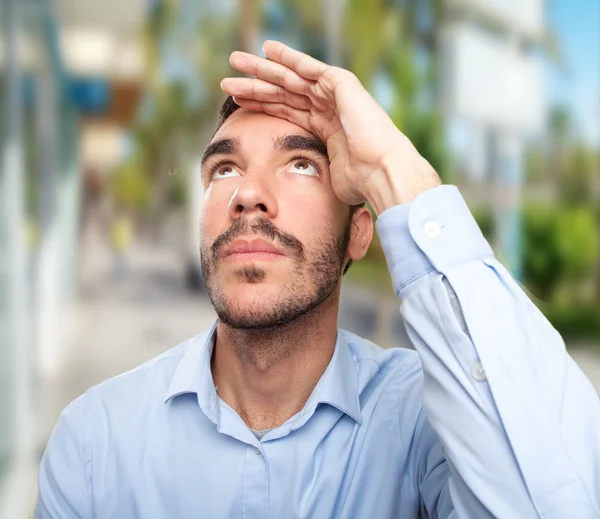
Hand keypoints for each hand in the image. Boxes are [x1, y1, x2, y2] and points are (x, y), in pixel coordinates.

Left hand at [220, 40, 440, 212]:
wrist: (380, 172)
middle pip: (282, 92)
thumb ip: (312, 173)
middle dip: (254, 85)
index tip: (236, 102)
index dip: (261, 104)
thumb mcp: (326, 177)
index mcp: (323, 128)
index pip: (285, 111)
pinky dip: (288, 56)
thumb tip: (295, 197)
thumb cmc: (359, 183)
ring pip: (289, 78)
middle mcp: (327, 108)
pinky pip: (308, 66)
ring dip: (261, 69)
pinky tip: (267, 48)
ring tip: (235, 61)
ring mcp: (334, 94)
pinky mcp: (341, 83)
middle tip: (227, 82)